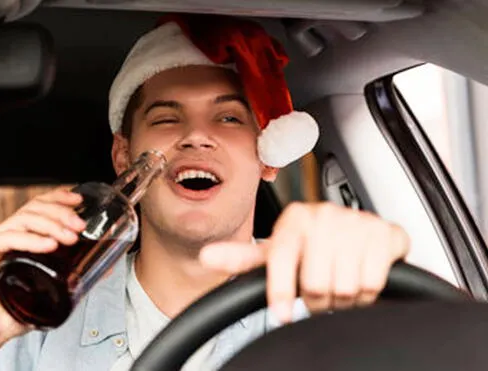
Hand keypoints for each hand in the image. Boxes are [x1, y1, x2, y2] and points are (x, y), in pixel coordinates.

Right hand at [0, 187, 85, 370]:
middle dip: (60, 212)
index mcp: (17, 237)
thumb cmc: (12, 314)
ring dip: (51, 224)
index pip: (36, 207)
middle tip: (80, 225)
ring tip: (70, 237)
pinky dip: (31, 239)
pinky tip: (49, 245)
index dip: (57, 198)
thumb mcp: (49, 290)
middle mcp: (2, 234)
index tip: (79, 200)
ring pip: (24, 219)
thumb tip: (104, 268)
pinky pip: (8, 237)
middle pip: (33, 208)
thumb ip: (72, 277)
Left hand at [199, 202, 409, 323]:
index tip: (283, 312)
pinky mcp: (387, 234)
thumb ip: (241, 258)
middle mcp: (326, 214)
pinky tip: (360, 280)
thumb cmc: (313, 250)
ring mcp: (358, 222)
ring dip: (342, 298)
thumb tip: (206, 257)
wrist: (361, 240)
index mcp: (296, 217)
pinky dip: (366, 294)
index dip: (281, 292)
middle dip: (317, 298)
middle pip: (315, 281)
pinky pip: (372, 282)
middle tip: (320, 293)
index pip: (280, 260)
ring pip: (344, 285)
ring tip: (338, 286)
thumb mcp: (276, 254)